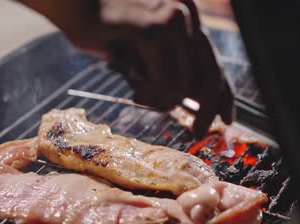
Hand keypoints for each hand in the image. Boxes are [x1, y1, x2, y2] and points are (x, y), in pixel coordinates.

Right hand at [17, 0, 233, 137]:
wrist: (73, 4)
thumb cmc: (103, 31)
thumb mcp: (143, 54)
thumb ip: (167, 69)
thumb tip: (186, 100)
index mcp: (187, 17)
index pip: (213, 62)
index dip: (224, 95)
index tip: (227, 120)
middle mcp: (186, 14)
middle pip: (210, 75)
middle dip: (207, 111)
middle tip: (198, 134)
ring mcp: (172, 18)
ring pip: (185, 85)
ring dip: (162, 101)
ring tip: (138, 93)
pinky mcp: (154, 29)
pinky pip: (165, 82)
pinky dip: (149, 92)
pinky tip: (132, 86)